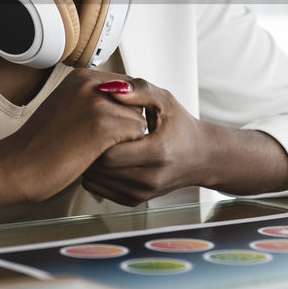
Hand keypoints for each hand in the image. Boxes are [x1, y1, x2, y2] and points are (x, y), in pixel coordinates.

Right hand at [0, 68, 146, 202]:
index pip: (126, 87)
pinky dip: (128, 151)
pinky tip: (105, 159)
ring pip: (139, 119)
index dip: (124, 112)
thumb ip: (93, 102)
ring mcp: (96, 102)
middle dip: (128, 124)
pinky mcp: (102, 125)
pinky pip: (137, 135)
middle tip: (109, 145)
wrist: (16, 165)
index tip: (114, 131)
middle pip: (135, 102)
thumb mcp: (67, 108)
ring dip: (128, 140)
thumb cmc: (40, 145)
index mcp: (80, 77)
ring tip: (104, 153)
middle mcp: (89, 83)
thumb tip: (126, 110)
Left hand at [81, 78, 211, 205]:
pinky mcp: (134, 200)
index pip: (110, 152)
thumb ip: (139, 90)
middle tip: (86, 130)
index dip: (97, 136)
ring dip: (90, 162)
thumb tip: (109, 88)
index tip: (95, 120)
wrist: (201, 157)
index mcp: (157, 153)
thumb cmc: (181, 126)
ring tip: (92, 142)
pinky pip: (100, 190)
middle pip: (101, 168)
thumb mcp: (165, 101)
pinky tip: (100, 157)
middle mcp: (150, 178)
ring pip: (97, 181)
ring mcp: (141, 193)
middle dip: (90, 148)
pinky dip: (95, 174)